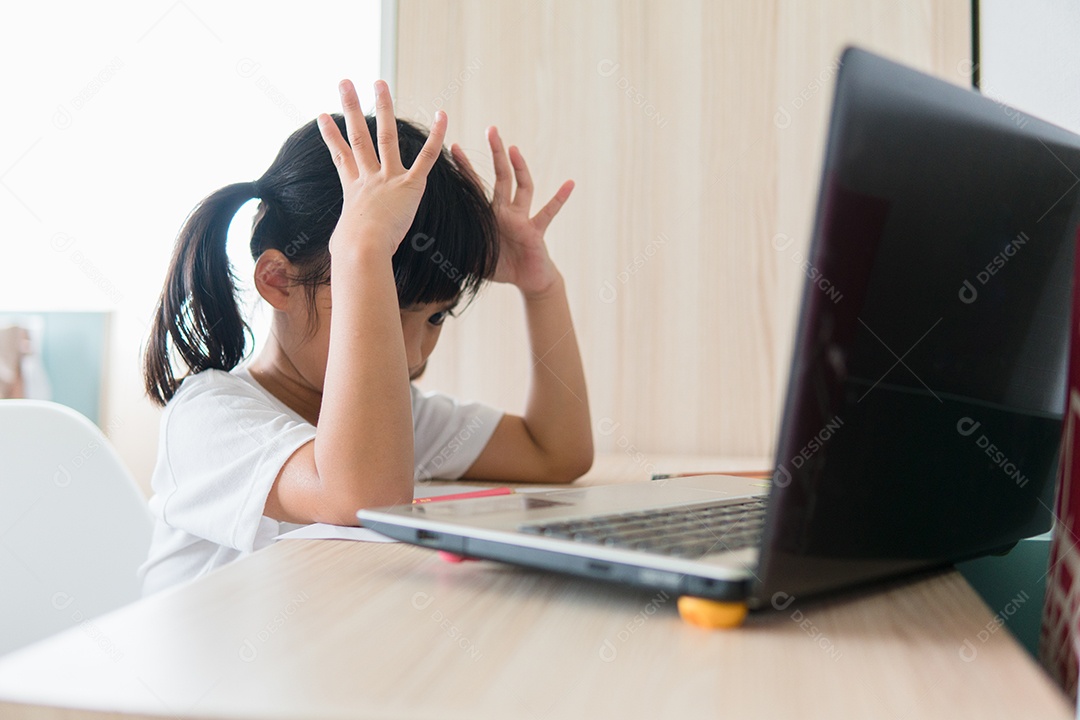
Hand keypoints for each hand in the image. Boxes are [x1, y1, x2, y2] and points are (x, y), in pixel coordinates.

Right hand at [318, 79, 446, 257]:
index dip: (331, 135)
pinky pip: (426, 157)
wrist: (361, 250)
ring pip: (386, 136)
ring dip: (383, 108)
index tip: (323, 116)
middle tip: (345, 83)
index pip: (340, 157)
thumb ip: (344, 239)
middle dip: (351, 107)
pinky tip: (442, 115)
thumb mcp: (342, 243)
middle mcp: (368, 178)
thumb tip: (340, 251)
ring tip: (379, 82)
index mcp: (353, 190)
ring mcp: (388, 178)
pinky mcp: (410, 186)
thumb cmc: (351, 254)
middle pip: (358, 136)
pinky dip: (436, 137)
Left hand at [451, 127, 572, 296]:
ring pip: (523, 188)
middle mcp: (506, 211)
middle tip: (491, 129)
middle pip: (502, 176)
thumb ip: (454, 250)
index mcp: (489, 215)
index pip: (476, 186)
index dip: (466, 168)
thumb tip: (428, 247)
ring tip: (514, 148)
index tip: (454, 147)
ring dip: (520, 167)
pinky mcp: (535, 230)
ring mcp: (523, 218)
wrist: (527, 280)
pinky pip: (548, 212)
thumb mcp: (472, 259)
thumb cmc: (500, 267)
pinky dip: (560, 198)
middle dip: (496, 153)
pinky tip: (569, 184)